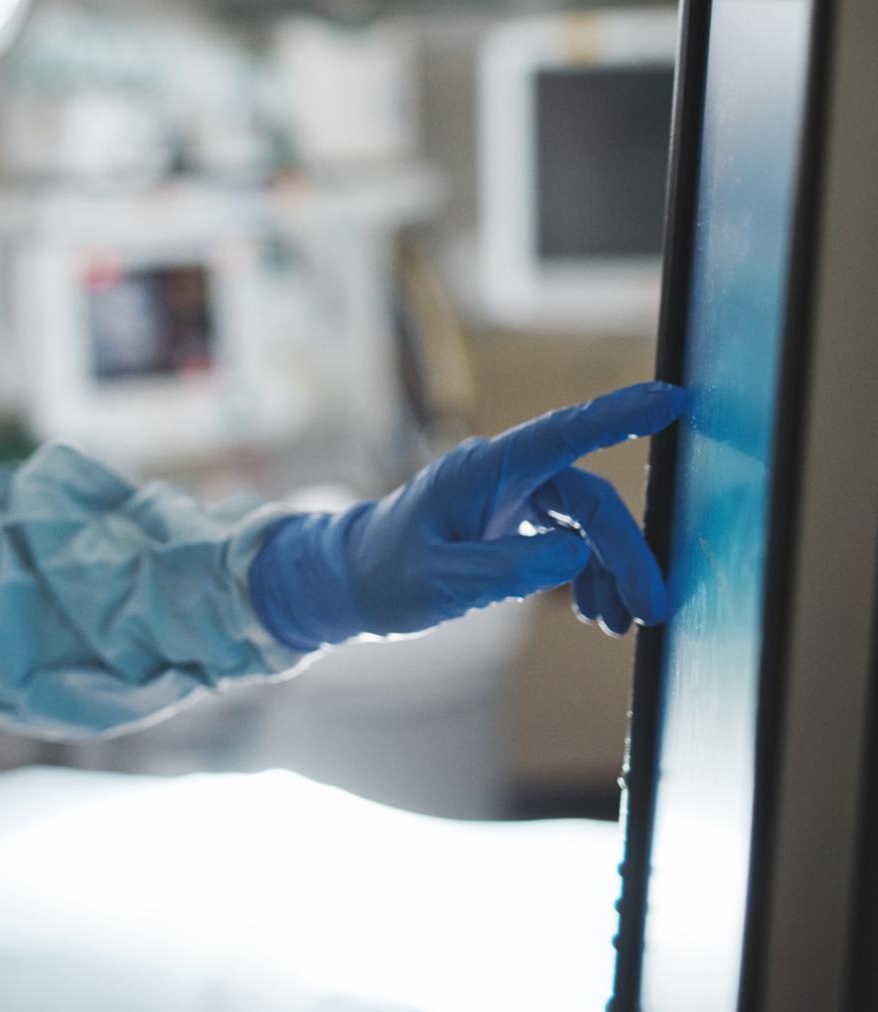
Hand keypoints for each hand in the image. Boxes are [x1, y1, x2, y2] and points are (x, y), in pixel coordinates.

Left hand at [247, 382, 688, 650]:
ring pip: (586, 523)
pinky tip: (596, 611)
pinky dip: (589, 575)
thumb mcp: (442, 581)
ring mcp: (510, 495)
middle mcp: (503, 474)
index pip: (561, 435)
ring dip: (611, 571)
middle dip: (626, 553)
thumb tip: (577, 552)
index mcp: (482, 469)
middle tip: (653, 609)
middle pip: (588, 499)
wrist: (352, 582)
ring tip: (619, 624)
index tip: (670, 399)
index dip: (618, 416)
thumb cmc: (386, 576)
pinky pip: (570, 539)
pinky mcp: (514, 520)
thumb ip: (507, 568)